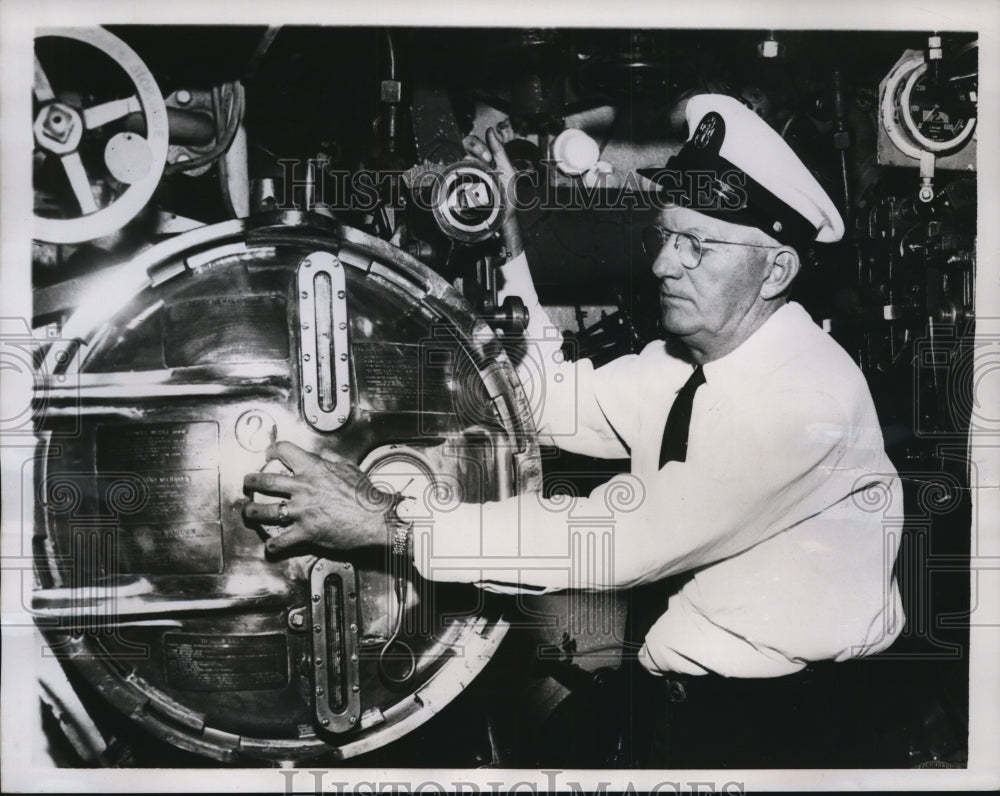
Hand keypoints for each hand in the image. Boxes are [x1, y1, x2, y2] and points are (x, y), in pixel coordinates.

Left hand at [243, 441, 393, 554]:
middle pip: (265, 480)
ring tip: (249, 512)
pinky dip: (273, 545)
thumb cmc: (366, 495)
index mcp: (314, 469)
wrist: (376, 518)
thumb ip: (332, 460)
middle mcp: (303, 488)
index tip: (268, 454)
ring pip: (264, 510)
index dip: (272, 450)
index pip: (284, 451)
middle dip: (251, 481)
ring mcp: (302, 511)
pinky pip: (281, 540)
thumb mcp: (350, 468)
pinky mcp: (305, 532)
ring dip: (252, 512)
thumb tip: (323, 456)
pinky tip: (271, 545)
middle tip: (249, 483)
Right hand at [463, 127, 522, 259]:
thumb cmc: (506, 197)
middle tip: (487, 159)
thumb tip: (491, 131)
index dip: (480, 145)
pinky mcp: (458, 187)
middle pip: (466, 145)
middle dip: (476, 147)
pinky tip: (468, 182)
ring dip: (471, 163)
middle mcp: (474, 165)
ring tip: (481, 174)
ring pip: (460, 159)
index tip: (489, 157)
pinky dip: (459, 176)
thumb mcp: (508, 172)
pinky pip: (453, 176)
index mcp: (486, 159)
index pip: (476, 143)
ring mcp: (466, 176)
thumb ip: (500, 151)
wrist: (503, 219)